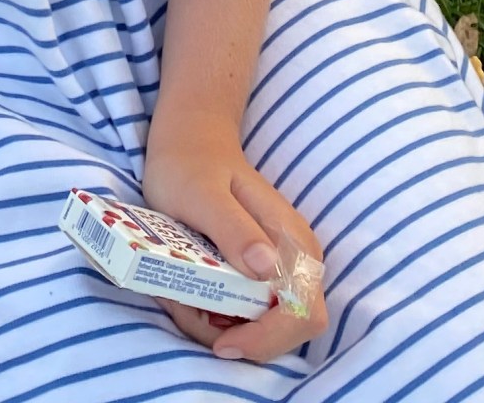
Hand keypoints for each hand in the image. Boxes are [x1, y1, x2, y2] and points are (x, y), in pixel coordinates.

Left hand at [141, 115, 326, 363]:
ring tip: (180, 298)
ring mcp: (281, 267)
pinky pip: (251, 313)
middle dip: (241, 337)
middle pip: (289, 330)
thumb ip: (233, 228)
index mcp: (291, 241)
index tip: (222, 342)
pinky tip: (189, 293)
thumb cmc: (192, 163)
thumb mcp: (202, 194)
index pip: (302, 313)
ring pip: (267, 327)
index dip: (267, 339)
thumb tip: (267, 269)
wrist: (191, 141)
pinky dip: (219, 316)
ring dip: (223, 327)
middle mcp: (296, 259)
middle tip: (190, 312)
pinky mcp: (262, 273)